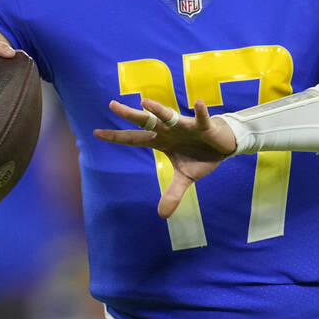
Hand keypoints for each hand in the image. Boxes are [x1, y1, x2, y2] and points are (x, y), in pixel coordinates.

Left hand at [92, 98, 236, 218]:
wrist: (223, 146)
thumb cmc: (201, 156)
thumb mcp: (186, 178)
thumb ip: (173, 193)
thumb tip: (162, 215)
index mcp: (161, 141)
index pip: (134, 139)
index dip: (117, 137)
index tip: (96, 133)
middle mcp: (169, 130)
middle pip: (146, 122)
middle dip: (130, 115)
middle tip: (112, 105)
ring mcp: (185, 126)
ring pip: (168, 116)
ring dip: (158, 109)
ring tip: (145, 103)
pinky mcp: (203, 126)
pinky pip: (201, 118)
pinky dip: (200, 112)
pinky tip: (198, 103)